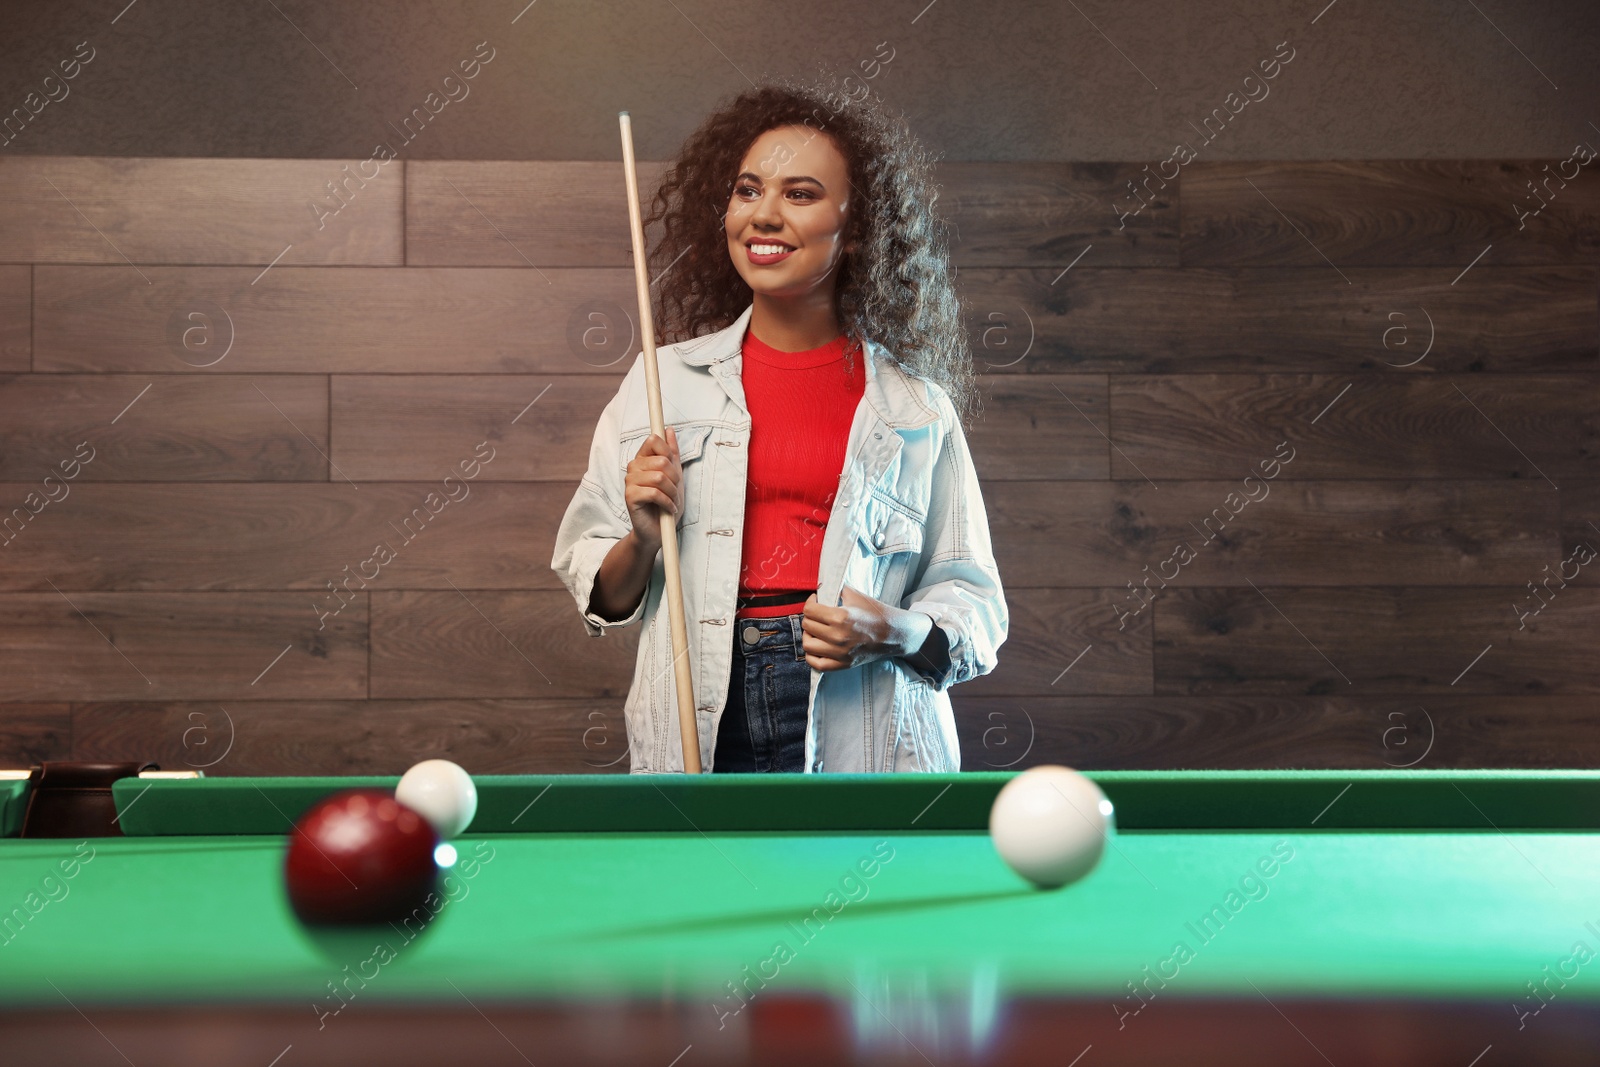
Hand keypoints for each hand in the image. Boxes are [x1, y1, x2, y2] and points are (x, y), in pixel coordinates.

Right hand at [623, 427, 681, 549]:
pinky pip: (654, 492)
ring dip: (672, 492)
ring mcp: (629, 481)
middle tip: (674, 491)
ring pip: (659, 477)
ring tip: (672, 501)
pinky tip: (668, 509)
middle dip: (675, 478)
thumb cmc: (666, 503)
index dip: (668, 453)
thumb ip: (671, 453)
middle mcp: (633, 467)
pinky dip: (667, 502)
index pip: (654, 440)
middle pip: (661, 460)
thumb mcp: (675, 475)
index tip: (673, 470)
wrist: (659, 531)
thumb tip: (669, 430)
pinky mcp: (629, 496)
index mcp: (643, 459)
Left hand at [801, 585, 929, 671]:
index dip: (810, 602)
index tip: (815, 601)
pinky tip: (816, 646)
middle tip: (816, 614)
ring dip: (808, 635)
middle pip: (807, 626)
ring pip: (808, 645)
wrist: (893, 634)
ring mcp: (840, 653)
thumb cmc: (875, 612)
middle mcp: (838, 636)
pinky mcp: (843, 664)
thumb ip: (835, 590)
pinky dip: (811, 655)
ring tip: (815, 630)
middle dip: (809, 617)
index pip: (809, 610)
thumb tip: (820, 590)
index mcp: (840, 617)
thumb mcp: (855, 595)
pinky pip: (817, 663)